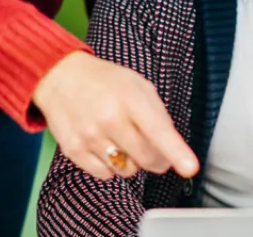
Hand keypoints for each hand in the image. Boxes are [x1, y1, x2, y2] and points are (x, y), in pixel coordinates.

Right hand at [33, 50, 198, 181]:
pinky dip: (109, 165)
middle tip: (154, 147)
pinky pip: (105, 175)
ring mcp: (90, 136)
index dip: (176, 151)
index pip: (158, 130)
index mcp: (130, 97)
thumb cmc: (106, 82)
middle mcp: (109, 118)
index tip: (190, 168)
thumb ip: (157, 115)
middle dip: (156, 158)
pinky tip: (104, 143)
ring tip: (120, 137)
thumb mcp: (137, 85)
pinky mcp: (74, 151)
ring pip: (126, 171)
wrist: (61, 77)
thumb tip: (173, 149)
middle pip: (146, 159)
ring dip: (130, 160)